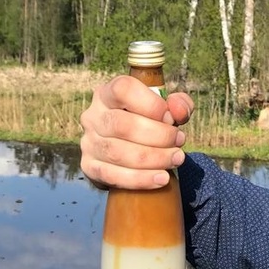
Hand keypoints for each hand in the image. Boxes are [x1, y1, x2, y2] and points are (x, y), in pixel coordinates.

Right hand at [80, 75, 193, 189]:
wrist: (127, 154)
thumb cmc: (148, 124)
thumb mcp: (166, 109)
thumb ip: (178, 104)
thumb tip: (178, 111)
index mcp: (108, 94)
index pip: (123, 90)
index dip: (151, 104)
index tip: (170, 118)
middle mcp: (93, 116)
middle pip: (122, 125)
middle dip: (158, 136)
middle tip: (179, 141)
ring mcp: (89, 143)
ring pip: (117, 153)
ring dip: (153, 158)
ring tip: (176, 159)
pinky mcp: (90, 167)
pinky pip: (112, 176)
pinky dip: (140, 179)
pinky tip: (161, 179)